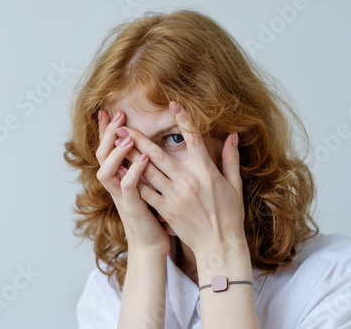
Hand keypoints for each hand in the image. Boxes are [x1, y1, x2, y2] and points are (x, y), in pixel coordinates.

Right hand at [95, 110, 169, 256]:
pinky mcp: (133, 208)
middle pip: (101, 156)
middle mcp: (115, 186)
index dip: (104, 131)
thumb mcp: (145, 187)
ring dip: (116, 153)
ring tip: (127, 138)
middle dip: (108, 134)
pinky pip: (127, 188)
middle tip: (119, 115)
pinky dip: (133, 172)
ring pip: (106, 172)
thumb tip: (149, 147)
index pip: (107, 150)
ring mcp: (121, 198)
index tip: (106, 110)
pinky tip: (145, 159)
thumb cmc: (152, 215)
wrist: (151, 245)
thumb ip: (143, 168)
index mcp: (118, 178)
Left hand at [117, 102, 246, 257]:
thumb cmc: (229, 215)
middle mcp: (187, 180)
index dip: (183, 119)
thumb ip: (230, 158)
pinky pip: (144, 192)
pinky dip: (132, 180)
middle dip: (138, 138)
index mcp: (205, 171)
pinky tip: (120, 170)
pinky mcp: (165, 209)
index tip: (173, 104)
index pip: (193, 138)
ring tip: (116, 144)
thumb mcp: (234, 185)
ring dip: (130, 156)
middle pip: (158, 154)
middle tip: (123, 125)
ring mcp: (173, 195)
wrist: (219, 245)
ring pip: (147, 171)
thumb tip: (232, 135)